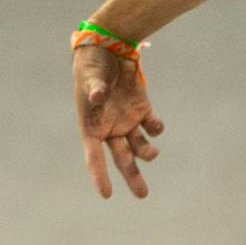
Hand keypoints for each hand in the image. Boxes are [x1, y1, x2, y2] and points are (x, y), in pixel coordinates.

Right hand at [75, 44, 163, 198]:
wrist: (108, 48)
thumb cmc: (92, 66)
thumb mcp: (90, 77)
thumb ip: (95, 89)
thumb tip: (98, 96)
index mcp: (91, 128)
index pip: (94, 158)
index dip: (99, 176)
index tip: (106, 194)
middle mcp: (109, 129)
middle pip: (122, 159)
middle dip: (132, 177)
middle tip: (143, 195)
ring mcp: (126, 121)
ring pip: (139, 146)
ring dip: (147, 153)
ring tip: (152, 153)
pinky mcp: (141, 110)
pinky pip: (151, 126)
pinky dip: (155, 128)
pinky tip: (154, 125)